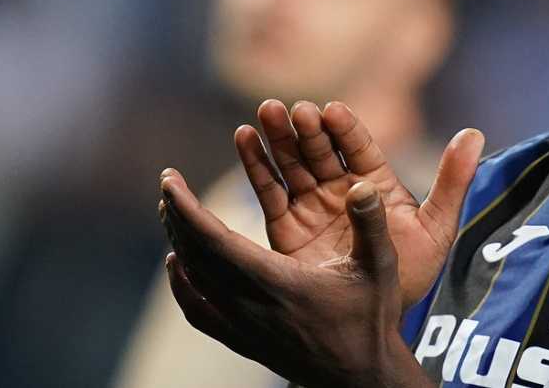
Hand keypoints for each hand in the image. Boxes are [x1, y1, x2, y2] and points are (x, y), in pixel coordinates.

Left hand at [159, 170, 433, 387]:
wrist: (361, 375)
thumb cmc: (371, 319)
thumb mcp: (380, 266)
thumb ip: (371, 223)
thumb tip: (362, 185)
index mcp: (278, 282)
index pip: (215, 241)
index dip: (187, 209)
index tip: (169, 181)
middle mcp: (251, 306)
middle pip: (196, 257)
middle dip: (177, 216)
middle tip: (169, 184)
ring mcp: (242, 327)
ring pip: (194, 281)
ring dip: (178, 242)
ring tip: (172, 212)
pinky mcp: (243, 341)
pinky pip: (198, 312)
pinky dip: (180, 285)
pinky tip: (176, 265)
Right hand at [236, 100, 482, 308]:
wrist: (375, 323)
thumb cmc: (411, 274)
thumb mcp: (437, 227)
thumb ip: (453, 181)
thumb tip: (475, 133)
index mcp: (377, 184)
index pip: (359, 147)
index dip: (345, 128)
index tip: (332, 111)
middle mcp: (342, 189)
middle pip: (322, 149)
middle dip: (308, 129)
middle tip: (295, 110)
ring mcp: (313, 206)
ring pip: (293, 164)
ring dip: (279, 137)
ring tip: (266, 113)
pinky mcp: (286, 227)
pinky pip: (270, 191)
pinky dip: (256, 164)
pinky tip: (245, 137)